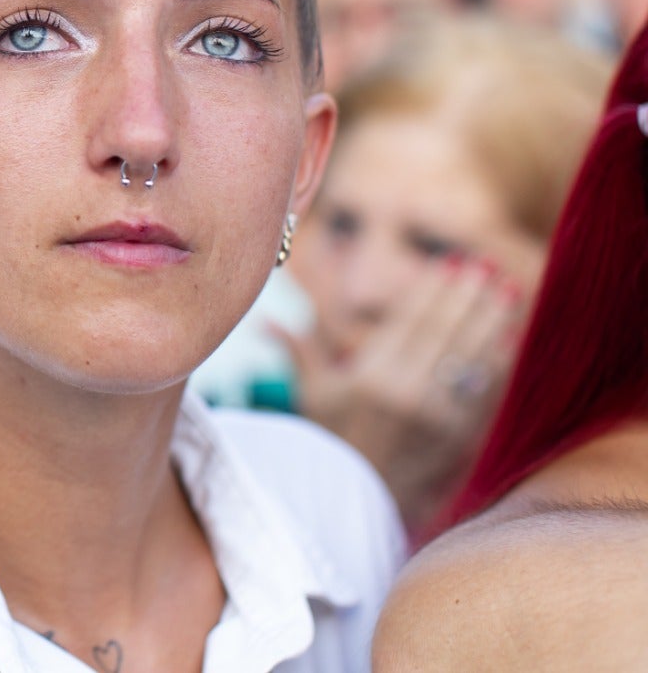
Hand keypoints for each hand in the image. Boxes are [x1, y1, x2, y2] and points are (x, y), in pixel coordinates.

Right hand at [274, 255, 524, 532]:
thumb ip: (298, 350)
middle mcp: (405, 391)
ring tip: (505, 292)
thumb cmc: (327, 446)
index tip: (451, 263)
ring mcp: (437, 416)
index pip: (411, 320)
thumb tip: (263, 321)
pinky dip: (497, 363)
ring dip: (491, 320)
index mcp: (369, 375)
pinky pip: (483, 391)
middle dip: (468, 296)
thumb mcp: (312, 396)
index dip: (433, 289)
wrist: (354, 507)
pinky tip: (508, 340)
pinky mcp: (459, 438)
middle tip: (486, 267)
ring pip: (470, 355)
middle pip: (445, 331)